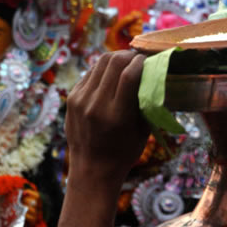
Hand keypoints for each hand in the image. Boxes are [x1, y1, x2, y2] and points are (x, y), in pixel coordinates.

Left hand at [65, 50, 149, 190]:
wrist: (92, 170)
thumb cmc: (124, 152)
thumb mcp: (143, 130)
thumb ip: (146, 102)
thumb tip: (154, 73)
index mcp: (117, 115)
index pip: (129, 75)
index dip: (141, 62)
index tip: (149, 60)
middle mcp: (96, 105)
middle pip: (113, 62)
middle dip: (128, 55)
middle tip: (137, 58)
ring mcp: (80, 100)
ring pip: (99, 63)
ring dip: (115, 59)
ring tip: (125, 62)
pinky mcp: (72, 98)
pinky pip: (90, 74)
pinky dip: (102, 70)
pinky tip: (110, 75)